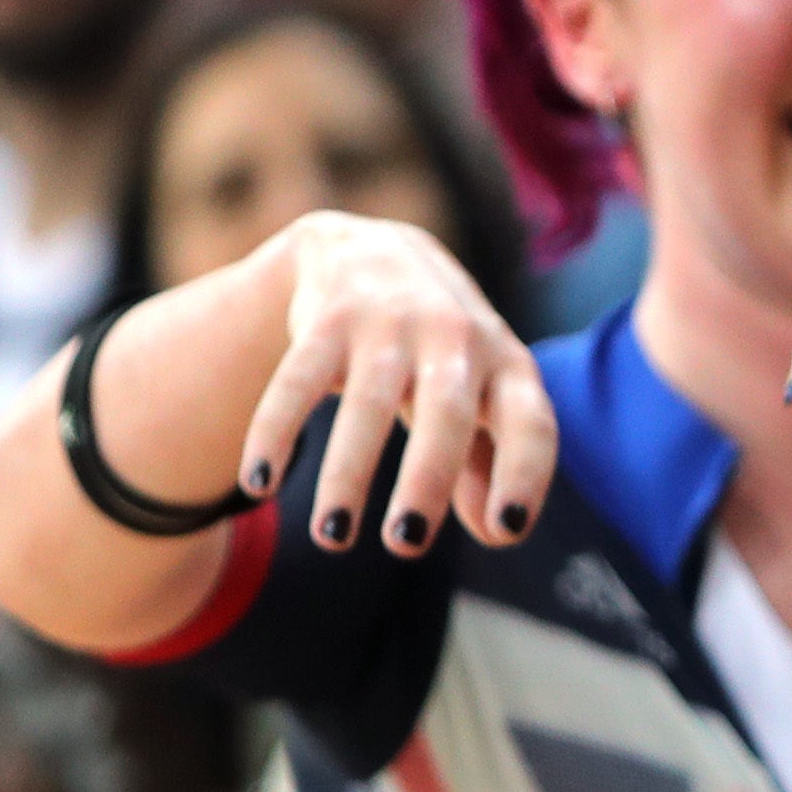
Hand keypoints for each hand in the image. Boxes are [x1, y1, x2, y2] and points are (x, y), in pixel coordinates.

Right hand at [240, 212, 557, 559]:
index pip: (531, 425)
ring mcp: (391, 323)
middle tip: (405, 543)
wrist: (373, 249)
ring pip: (368, 403)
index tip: (507, 531)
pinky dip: (275, 429)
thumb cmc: (443, 354)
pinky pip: (297, 378)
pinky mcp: (327, 318)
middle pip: (448, 414)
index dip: (524, 476)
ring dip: (347, 473)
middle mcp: (456, 339)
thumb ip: (492, 463)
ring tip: (333, 536)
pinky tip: (259, 482)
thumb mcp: (481, 397)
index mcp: (508, 367)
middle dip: (428, 479)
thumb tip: (497, 532)